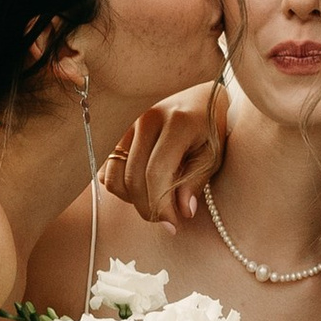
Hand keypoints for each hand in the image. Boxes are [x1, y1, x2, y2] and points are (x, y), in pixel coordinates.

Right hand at [103, 79, 226, 226]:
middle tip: (166, 221)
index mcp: (177, 122)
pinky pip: (107, 168)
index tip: (172, 225)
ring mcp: (128, 122)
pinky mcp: (117, 129)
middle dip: (147, 208)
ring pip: (114, 175)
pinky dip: (120, 185)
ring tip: (155, 200)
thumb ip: (196, 182)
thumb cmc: (210, 127)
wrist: (199, 94)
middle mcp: (147, 118)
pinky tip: (142, 185)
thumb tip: (182, 212)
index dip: (161, 206)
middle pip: (132, 178)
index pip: (156, 173)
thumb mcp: (213, 154)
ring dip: (131, 198)